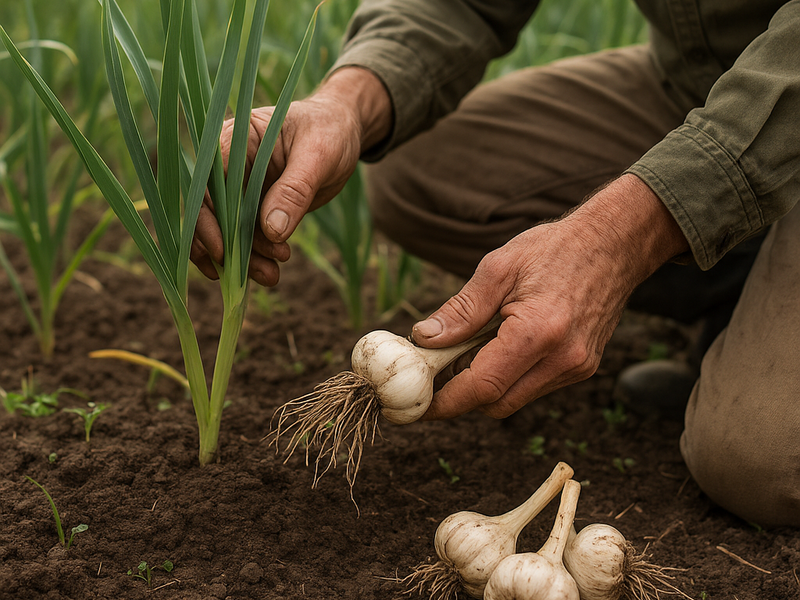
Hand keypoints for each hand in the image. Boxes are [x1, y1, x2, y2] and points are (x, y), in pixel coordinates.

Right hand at [191, 67, 391, 285]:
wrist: (342, 134)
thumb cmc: (329, 132)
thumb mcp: (319, 155)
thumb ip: (294, 190)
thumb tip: (271, 229)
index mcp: (235, 139)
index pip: (207, 181)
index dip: (208, 218)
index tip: (223, 252)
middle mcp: (229, 164)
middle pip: (209, 211)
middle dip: (227, 247)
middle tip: (256, 271)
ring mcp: (239, 187)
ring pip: (226, 230)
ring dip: (243, 258)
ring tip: (272, 275)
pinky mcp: (253, 206)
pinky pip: (244, 236)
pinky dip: (253, 257)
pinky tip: (270, 271)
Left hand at [412, 174, 688, 419]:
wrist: (614, 244)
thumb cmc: (554, 249)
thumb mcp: (498, 269)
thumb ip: (461, 310)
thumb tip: (424, 340)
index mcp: (539, 332)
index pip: (481, 387)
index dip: (444, 401)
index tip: (418, 403)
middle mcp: (563, 360)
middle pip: (496, 404)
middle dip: (460, 396)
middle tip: (434, 374)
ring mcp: (577, 368)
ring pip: (514, 400)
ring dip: (484, 387)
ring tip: (466, 352)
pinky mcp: (582, 368)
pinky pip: (533, 387)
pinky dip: (508, 378)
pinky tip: (498, 348)